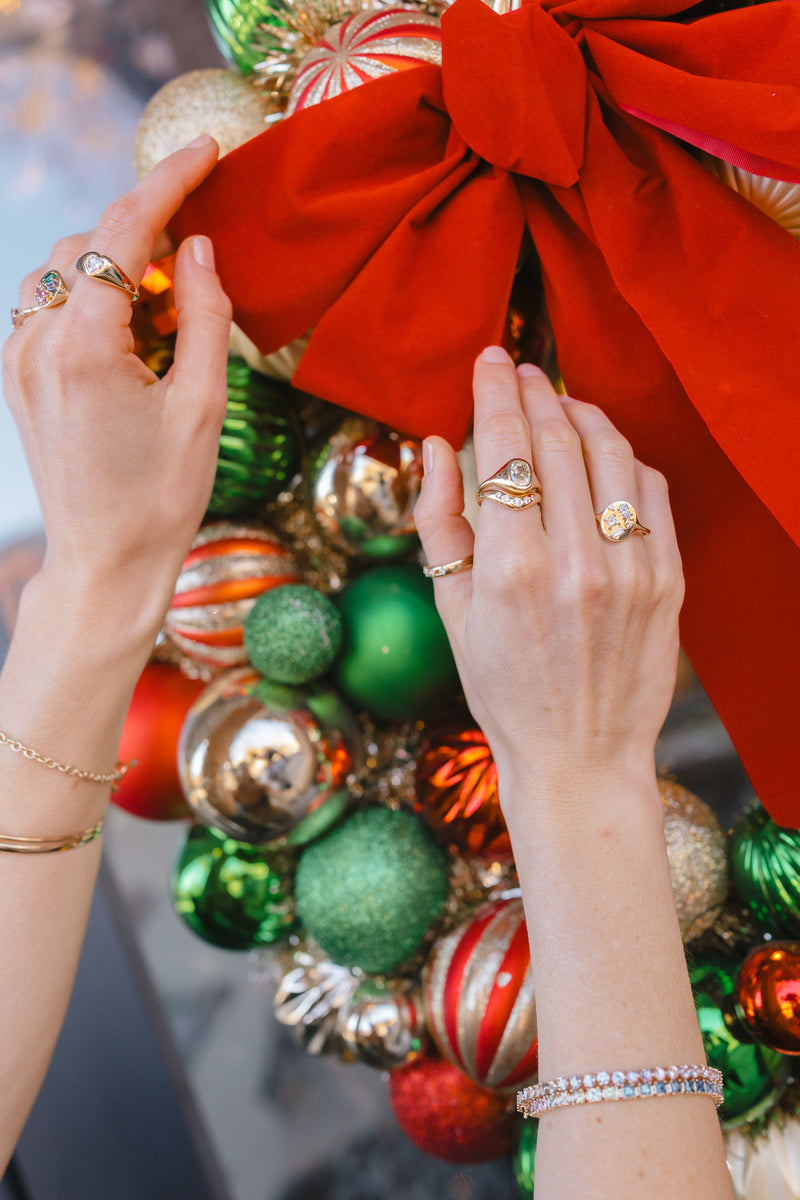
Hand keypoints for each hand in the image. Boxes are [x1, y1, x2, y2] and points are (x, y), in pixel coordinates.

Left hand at [1, 135, 230, 652]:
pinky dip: (92, 300)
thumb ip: (206, 315)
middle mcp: (36, 341)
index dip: (168, 180)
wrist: (105, 563)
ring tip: (166, 316)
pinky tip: (132, 338)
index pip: (123, 231)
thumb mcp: (203, 407)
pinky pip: (49, 306)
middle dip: (144, 236)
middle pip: (88, 244)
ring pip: (63, 271)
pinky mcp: (16, 376)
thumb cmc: (161, 498)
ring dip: (115, 269)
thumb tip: (199, 248)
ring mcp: (17, 358)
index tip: (203, 150)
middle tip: (199, 272)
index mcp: (85, 346)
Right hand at [414, 346, 683, 812]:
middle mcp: (575, 560)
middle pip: (558, 439)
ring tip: (561, 403)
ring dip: (583, 413)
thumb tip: (434, 445)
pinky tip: (603, 453)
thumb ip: (438, 521)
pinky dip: (624, 457)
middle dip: (535, 391)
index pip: (504, 448)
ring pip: (611, 452)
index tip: (489, 360)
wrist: (579, 755)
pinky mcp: (668, 578)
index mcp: (510, 569)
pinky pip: (650, 490)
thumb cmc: (503, 688)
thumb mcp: (450, 610)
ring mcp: (630, 568)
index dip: (494, 392)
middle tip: (520, 371)